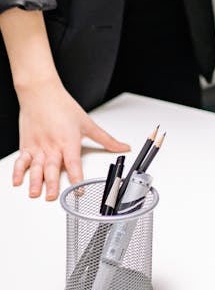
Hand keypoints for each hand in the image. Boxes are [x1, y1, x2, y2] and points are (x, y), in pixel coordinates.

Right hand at [13, 78, 128, 200]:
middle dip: (52, 183)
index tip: (79, 190)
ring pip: (36, 167)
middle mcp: (52, 145)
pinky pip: (21, 160)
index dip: (77, 177)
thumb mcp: (88, 123)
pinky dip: (17, 171)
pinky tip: (17, 181)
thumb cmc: (63, 107)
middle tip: (52, 196)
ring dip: (34, 180)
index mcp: (68, 141)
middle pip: (52, 167)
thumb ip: (106, 139)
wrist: (41, 93)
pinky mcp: (26, 146)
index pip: (74, 162)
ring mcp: (38, 146)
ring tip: (35, 193)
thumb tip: (123, 148)